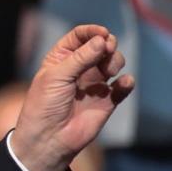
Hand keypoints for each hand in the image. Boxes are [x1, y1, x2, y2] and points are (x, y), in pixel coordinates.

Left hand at [13, 25, 134, 170]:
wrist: (49, 138)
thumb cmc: (44, 105)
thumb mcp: (57, 77)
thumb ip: (80, 58)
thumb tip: (103, 40)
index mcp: (61, 59)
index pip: (80, 36)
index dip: (92, 32)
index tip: (103, 33)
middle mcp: (79, 69)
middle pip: (101, 46)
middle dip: (108, 45)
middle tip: (108, 50)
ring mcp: (93, 84)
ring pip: (113, 63)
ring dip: (116, 61)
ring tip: (109, 72)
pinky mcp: (106, 101)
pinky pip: (122, 87)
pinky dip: (126, 83)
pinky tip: (123, 83)